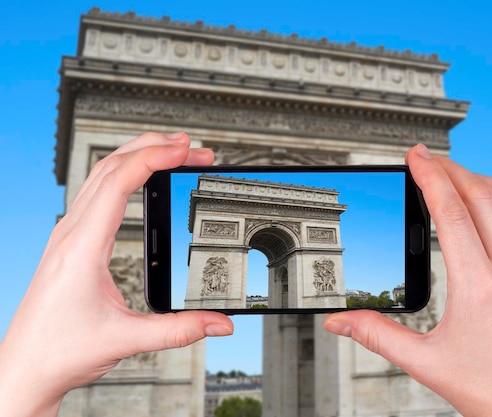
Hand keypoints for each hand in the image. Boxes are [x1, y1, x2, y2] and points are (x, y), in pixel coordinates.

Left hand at [0, 132, 233, 416]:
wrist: (24, 366)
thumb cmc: (60, 351)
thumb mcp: (126, 340)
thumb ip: (180, 330)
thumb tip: (221, 323)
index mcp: (82, 247)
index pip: (119, 182)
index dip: (155, 158)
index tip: (185, 149)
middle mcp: (71, 233)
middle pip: (110, 166)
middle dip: (154, 148)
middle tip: (192, 147)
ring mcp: (68, 234)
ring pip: (101, 174)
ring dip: (138, 155)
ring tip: (173, 152)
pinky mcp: (71, 241)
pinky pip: (97, 191)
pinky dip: (124, 173)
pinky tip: (141, 178)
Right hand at [324, 144, 491, 415]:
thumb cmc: (489, 392)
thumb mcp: (424, 363)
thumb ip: (376, 335)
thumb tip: (337, 322)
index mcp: (479, 287)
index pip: (451, 212)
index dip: (429, 177)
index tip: (416, 156)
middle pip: (482, 196)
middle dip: (453, 170)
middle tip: (430, 160)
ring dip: (483, 182)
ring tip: (459, 178)